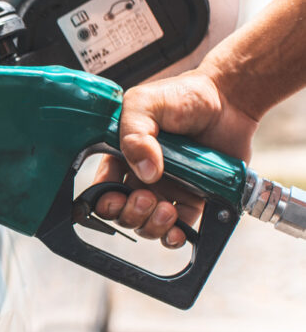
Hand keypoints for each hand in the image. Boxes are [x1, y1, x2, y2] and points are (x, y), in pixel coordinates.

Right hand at [93, 67, 257, 247]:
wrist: (228, 100)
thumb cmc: (183, 95)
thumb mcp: (145, 103)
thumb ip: (134, 133)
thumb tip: (145, 171)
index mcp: (122, 155)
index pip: (102, 187)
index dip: (104, 199)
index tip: (115, 196)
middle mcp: (141, 175)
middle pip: (123, 211)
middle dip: (129, 213)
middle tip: (144, 198)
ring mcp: (167, 189)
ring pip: (147, 224)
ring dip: (152, 225)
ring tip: (165, 209)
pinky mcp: (194, 199)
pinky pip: (179, 228)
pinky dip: (174, 236)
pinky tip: (176, 230)